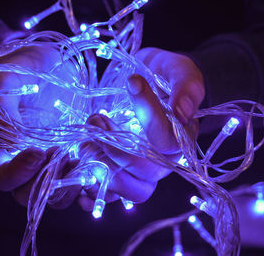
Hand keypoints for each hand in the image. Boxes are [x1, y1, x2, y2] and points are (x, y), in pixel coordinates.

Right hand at [0, 46, 79, 207]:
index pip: (2, 177)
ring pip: (56, 195)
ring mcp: (50, 162)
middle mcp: (24, 161)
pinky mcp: (73, 158)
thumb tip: (6, 130)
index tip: (39, 151)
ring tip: (83, 157)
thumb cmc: (28, 66)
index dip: (18, 173)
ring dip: (71, 184)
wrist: (55, 65)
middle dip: (47, 182)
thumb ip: (2, 99)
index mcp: (3, 146)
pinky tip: (97, 159)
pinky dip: (89, 179)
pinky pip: (79, 183)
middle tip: (64, 155)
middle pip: (27, 194)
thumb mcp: (11, 74)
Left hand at [78, 48, 204, 209]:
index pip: (167, 142)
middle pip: (145, 177)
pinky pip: (108, 192)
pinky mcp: (118, 171)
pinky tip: (77, 172)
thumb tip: (182, 111)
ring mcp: (138, 170)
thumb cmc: (162, 76)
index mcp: (179, 138)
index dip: (148, 117)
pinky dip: (90, 189)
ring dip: (100, 168)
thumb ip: (186, 86)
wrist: (145, 81)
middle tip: (97, 121)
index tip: (131, 82)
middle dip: (115, 151)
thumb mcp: (178, 70)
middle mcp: (161, 161)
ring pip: (127, 190)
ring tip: (86, 139)